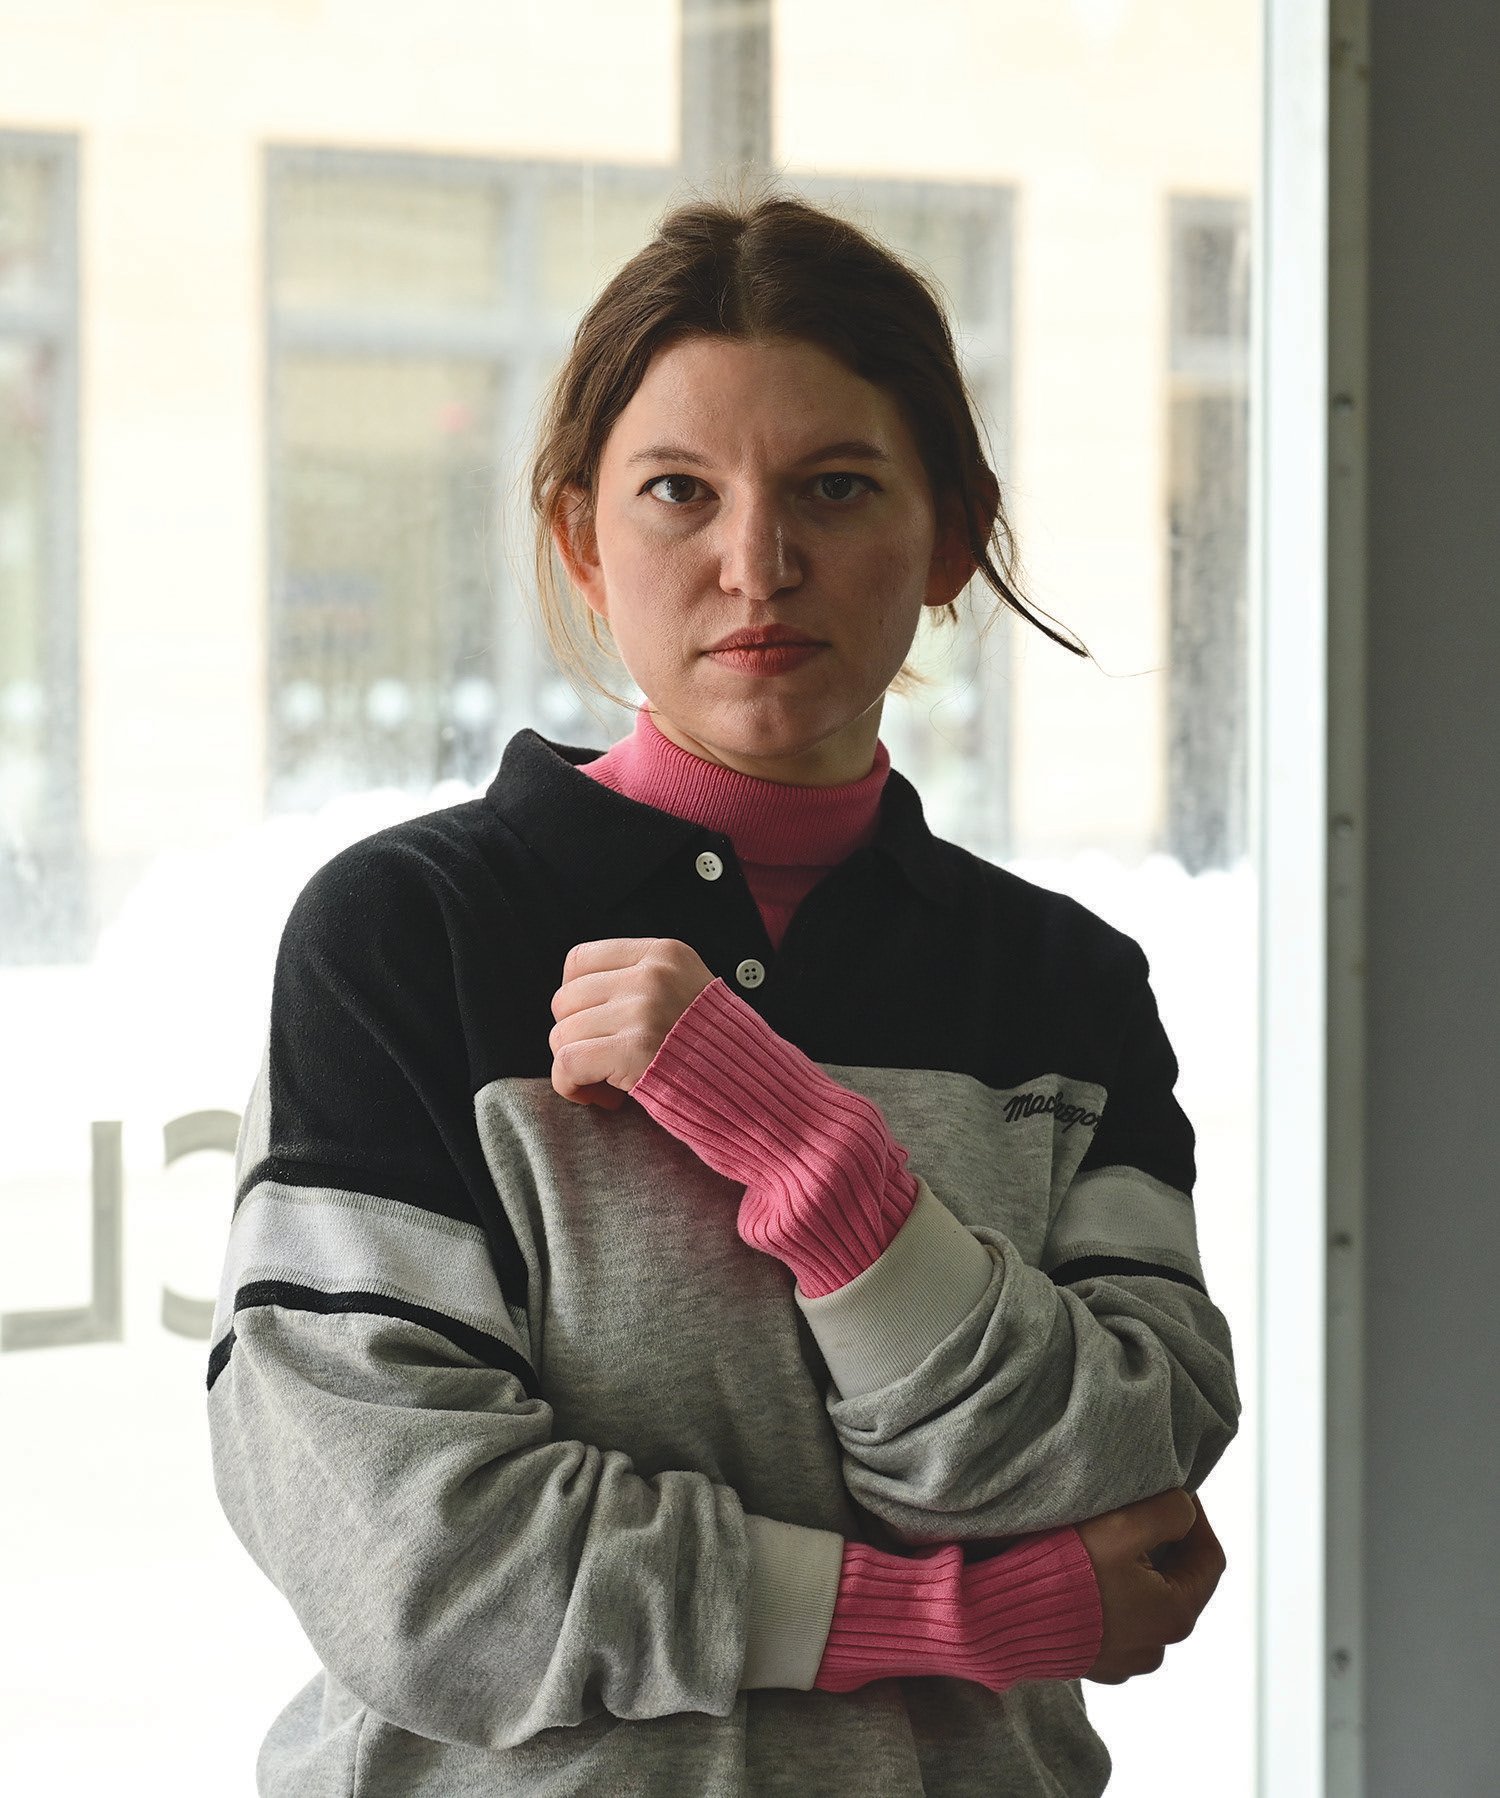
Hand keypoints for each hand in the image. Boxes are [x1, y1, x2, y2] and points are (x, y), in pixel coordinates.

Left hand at [548, 938, 714, 1109]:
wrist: (760, 1089)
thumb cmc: (718, 1050)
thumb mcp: (688, 990)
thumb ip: (640, 983)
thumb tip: (577, 1001)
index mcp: (663, 954)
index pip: (580, 961)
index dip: (577, 999)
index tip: (596, 1026)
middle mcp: (650, 975)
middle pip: (566, 1000)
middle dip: (575, 1037)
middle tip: (603, 1064)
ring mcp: (641, 1010)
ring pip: (563, 1034)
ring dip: (575, 1067)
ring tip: (608, 1084)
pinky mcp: (632, 1049)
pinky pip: (567, 1063)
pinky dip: (571, 1086)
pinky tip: (599, 1098)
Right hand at [1076, 1488, 1226, 1684]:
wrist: (1002, 1618)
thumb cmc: (1065, 1571)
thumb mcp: (1123, 1526)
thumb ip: (1168, 1511)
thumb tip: (1184, 1509)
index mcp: (1175, 1615)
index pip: (1209, 1558)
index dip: (1197, 1517)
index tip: (1174, 1490)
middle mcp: (1155, 1647)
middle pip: (1176, 1580)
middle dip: (1163, 1541)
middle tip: (1137, 1508)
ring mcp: (1122, 1659)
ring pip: (1144, 1600)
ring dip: (1134, 1567)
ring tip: (1106, 1536)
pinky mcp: (1091, 1661)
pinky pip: (1113, 1619)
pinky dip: (1108, 1592)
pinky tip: (1083, 1570)